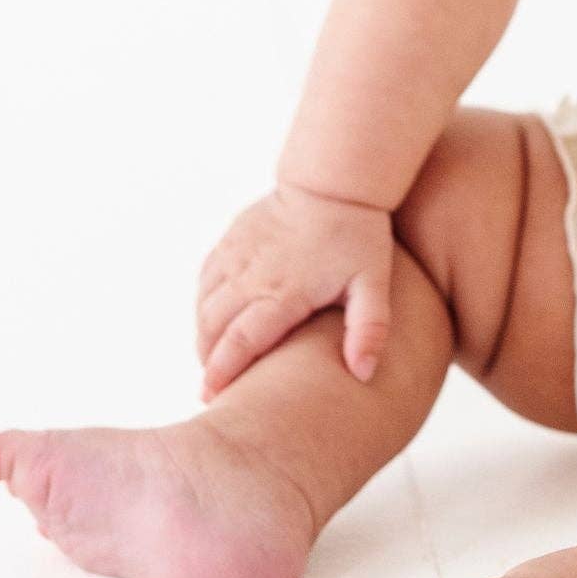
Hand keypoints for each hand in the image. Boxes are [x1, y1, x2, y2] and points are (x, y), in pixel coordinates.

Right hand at [194, 183, 397, 399]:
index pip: (240, 341)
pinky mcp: (232, 238)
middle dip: (208, 360)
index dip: (221, 372)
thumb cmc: (358, 234)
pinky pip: (205, 279)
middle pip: (212, 328)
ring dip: (204, 335)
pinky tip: (214, 320)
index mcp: (284, 291)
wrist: (336, 180)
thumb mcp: (373, 284)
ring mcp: (238, 254)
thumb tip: (363, 373)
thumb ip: (369, 329)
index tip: (211, 397)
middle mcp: (253, 274)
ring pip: (204, 305)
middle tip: (215, 386)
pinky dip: (203, 304)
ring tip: (215, 358)